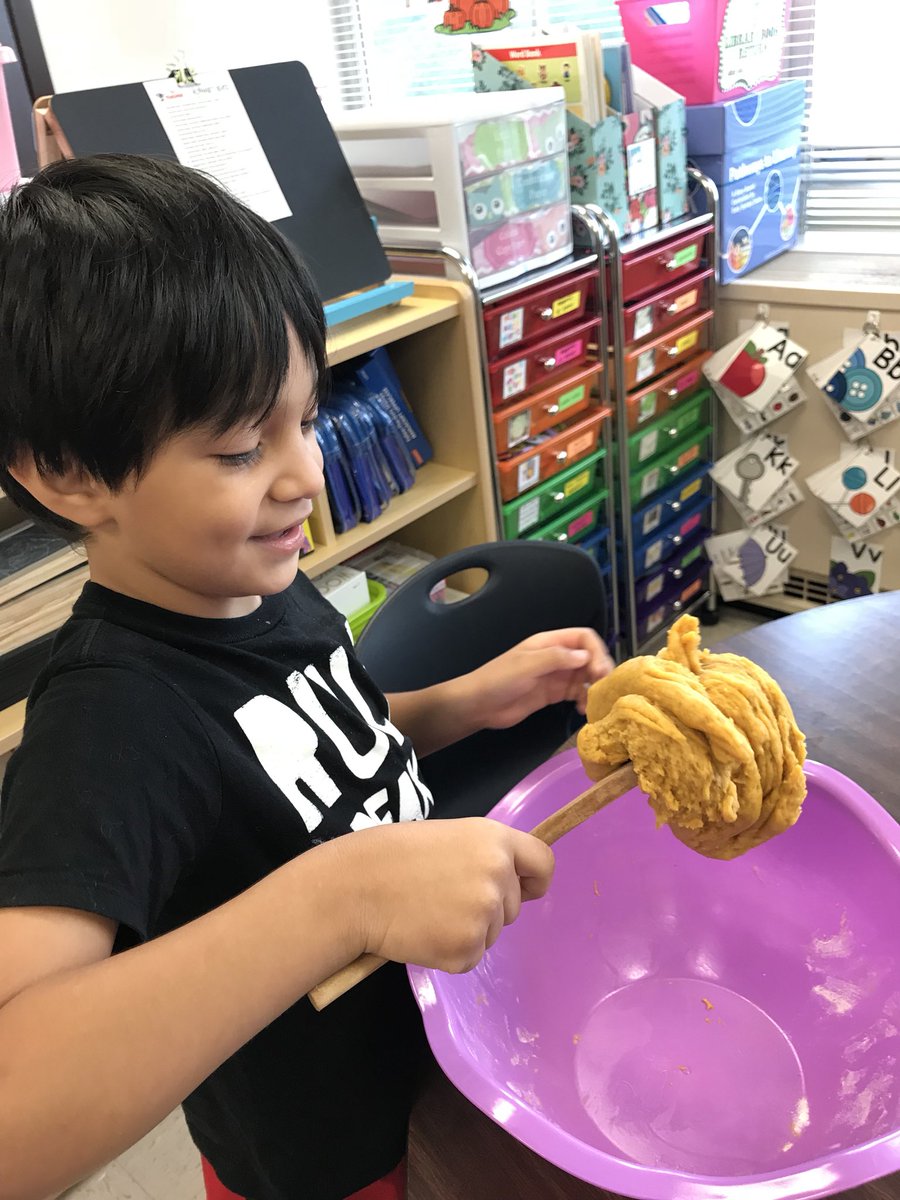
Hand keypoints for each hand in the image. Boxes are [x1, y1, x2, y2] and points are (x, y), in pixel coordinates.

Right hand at [346, 819, 553, 973]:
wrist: (354, 888)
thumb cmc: (392, 856)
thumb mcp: (447, 837)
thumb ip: (481, 855)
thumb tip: (505, 882)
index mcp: (494, 840)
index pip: (543, 863)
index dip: (533, 879)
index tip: (522, 888)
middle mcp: (498, 876)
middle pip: (512, 905)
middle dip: (486, 908)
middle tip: (442, 898)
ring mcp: (484, 915)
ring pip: (491, 933)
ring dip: (466, 930)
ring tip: (426, 912)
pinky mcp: (466, 950)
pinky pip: (470, 957)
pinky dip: (449, 952)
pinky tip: (422, 932)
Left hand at [465, 628, 613, 729]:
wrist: (479, 704)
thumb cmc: (499, 679)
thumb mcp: (527, 665)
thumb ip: (557, 658)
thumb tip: (586, 656)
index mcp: (549, 643)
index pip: (583, 638)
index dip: (596, 650)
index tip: (600, 670)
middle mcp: (556, 657)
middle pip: (589, 657)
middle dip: (600, 670)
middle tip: (605, 688)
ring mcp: (556, 676)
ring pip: (585, 676)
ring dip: (594, 687)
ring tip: (596, 701)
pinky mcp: (553, 694)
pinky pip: (576, 693)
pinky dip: (584, 700)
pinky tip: (583, 710)